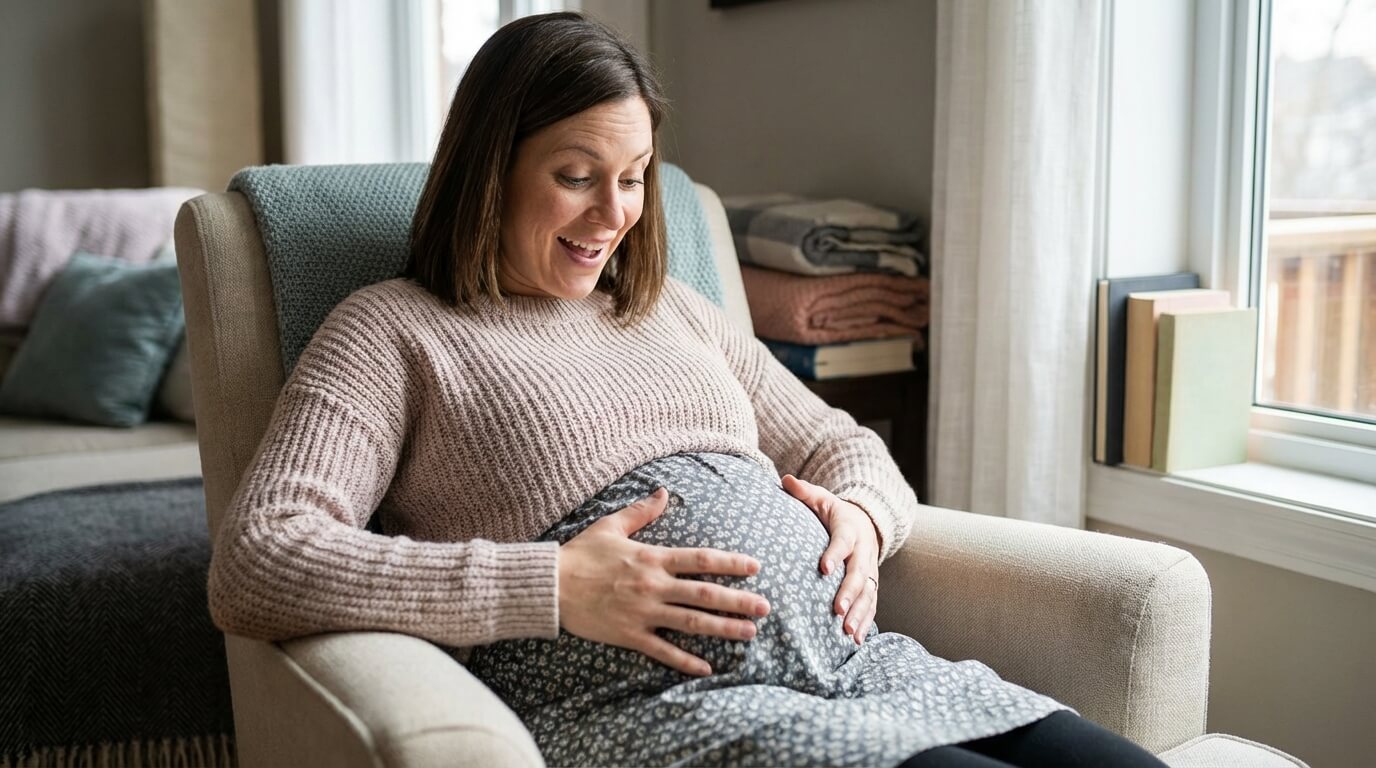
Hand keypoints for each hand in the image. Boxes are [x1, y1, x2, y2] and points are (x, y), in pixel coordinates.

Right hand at [558, 487, 771, 676]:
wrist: (550, 585)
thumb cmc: (580, 554)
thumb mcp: (611, 526)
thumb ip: (641, 511)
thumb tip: (663, 492)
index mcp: (652, 557)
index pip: (701, 559)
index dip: (731, 562)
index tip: (755, 567)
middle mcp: (653, 585)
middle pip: (705, 594)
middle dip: (738, 600)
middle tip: (765, 607)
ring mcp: (643, 612)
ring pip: (692, 622)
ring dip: (723, 628)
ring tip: (748, 632)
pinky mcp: (630, 635)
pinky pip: (663, 651)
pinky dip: (686, 660)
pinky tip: (707, 668)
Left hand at [781, 474, 879, 644]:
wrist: (865, 522)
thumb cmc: (834, 512)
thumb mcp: (821, 498)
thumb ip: (804, 492)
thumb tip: (785, 480)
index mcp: (849, 529)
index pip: (843, 541)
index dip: (835, 553)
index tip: (823, 568)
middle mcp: (863, 552)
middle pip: (859, 573)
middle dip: (849, 593)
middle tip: (837, 610)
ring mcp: (870, 571)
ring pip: (868, 594)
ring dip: (858, 613)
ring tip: (847, 631)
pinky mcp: (871, 586)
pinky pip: (871, 606)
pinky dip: (865, 623)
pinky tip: (855, 640)